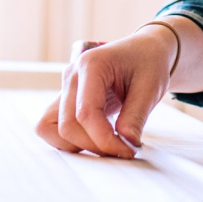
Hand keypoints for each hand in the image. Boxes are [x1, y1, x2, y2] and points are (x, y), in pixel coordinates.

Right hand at [34, 29, 176, 158]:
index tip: (128, 151)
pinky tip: (97, 139)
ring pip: (52, 128)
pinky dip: (71, 140)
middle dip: (94, 145)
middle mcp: (72, 76)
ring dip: (78, 145)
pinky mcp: (66, 99)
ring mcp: (65, 88)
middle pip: (67, 125)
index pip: (85, 113)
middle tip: (123, 150)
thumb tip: (127, 144)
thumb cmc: (149, 62)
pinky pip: (53, 126)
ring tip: (108, 144)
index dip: (104, 139)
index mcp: (91, 65)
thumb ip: (136, 116)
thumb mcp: (150, 87)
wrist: (146, 50)